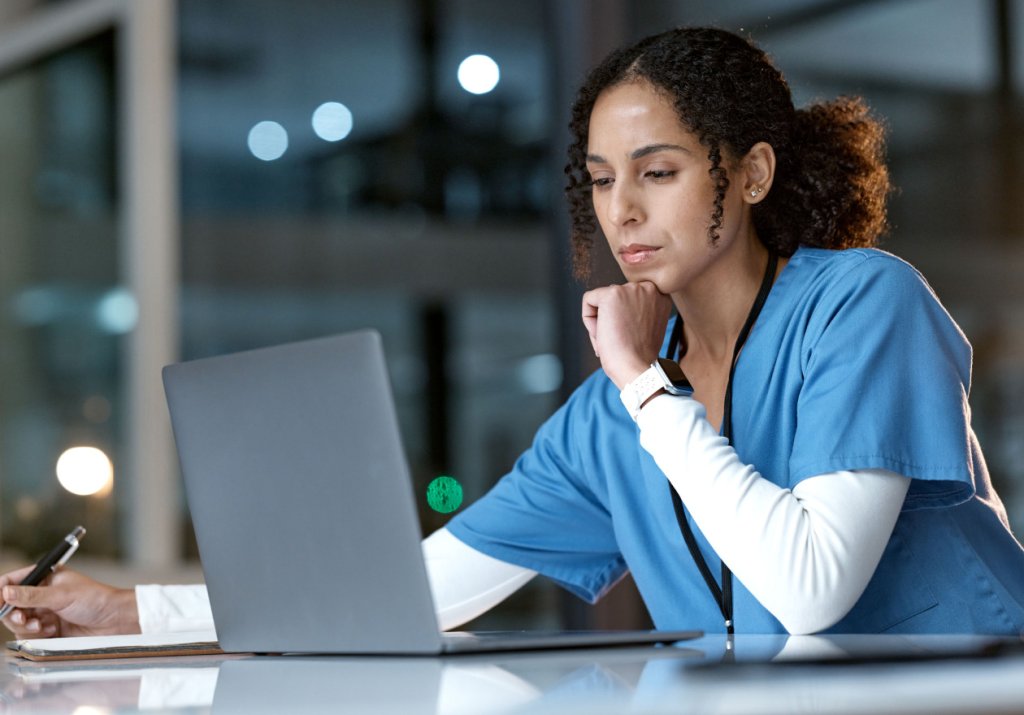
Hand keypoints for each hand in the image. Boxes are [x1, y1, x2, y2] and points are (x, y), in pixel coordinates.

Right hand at [0, 566, 139, 638]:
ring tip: (42, 626)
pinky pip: (29, 636)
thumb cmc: (95, 599)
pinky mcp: (48, 629)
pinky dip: (36, 635)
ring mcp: (44, 612)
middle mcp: (42, 594)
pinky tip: (52, 632)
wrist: (113, 620)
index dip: (1, 592)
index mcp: (46, 577)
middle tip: (23, 619)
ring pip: (18, 623)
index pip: (13, 581)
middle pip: (11, 605)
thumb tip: (5, 592)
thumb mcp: (61, 595)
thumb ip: (32, 596)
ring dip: (26, 626)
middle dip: (14, 614)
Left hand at [581, 281, 672, 388]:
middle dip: (612, 319)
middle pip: (615, 298)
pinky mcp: (612, 294)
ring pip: (601, 300)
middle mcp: (649, 288)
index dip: (624, 320)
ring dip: (601, 321)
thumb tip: (619, 306)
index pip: (630, 299)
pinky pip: (588, 300)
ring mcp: (630, 289)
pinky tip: (602, 333)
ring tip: (613, 338)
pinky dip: (588, 319)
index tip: (630, 336)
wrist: (636, 367)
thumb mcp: (648, 326)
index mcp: (660, 296)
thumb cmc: (640, 355)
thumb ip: (639, 311)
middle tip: (620, 339)